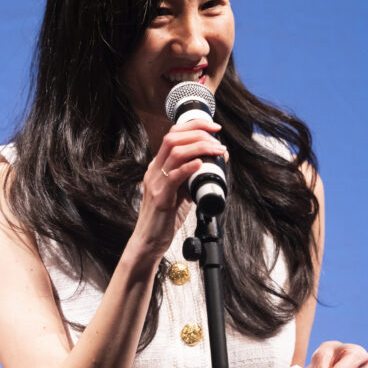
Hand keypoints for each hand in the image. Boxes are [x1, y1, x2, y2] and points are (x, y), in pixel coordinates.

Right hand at [132, 119, 226, 256]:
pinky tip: (201, 164)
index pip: (173, 134)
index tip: (214, 128)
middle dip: (199, 133)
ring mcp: (155, 183)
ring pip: (175, 153)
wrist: (149, 241)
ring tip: (217, 151)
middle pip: (173, 138)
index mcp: (158, 166)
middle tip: (218, 140)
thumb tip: (216, 161)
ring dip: (200, 147)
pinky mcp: (160, 198)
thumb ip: (192, 176)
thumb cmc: (166, 218)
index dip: (194, 126)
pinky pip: (174, 177)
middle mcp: (154, 170)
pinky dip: (189, 167)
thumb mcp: (181, 192)